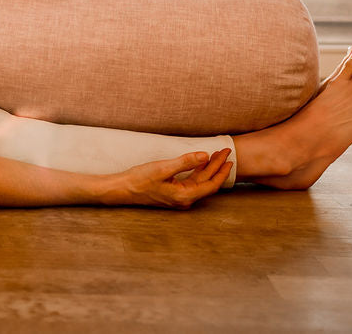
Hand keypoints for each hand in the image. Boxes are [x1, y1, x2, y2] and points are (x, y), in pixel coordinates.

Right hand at [113, 149, 232, 208]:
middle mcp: (184, 199)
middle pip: (207, 182)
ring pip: (200, 182)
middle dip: (217, 166)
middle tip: (225, 152)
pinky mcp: (173, 193)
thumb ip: (186, 162)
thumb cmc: (140, 179)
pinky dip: (198, 171)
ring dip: (208, 168)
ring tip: (216, 155)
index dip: (221, 171)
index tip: (228, 157)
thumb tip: (205, 156)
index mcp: (184, 196)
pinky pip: (191, 182)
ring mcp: (179, 197)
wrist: (123, 188)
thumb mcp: (164, 168)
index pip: (211, 184)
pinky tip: (201, 163)